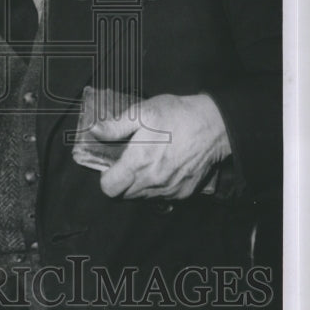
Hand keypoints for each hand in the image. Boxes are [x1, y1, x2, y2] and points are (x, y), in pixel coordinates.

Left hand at [94, 93, 230, 199]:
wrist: (215, 126)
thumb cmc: (177, 116)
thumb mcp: (143, 112)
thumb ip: (116, 125)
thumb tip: (94, 131)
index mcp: (138, 164)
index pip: (109, 189)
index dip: (106, 178)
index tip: (112, 165)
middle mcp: (152, 183)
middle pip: (124, 195)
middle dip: (122, 181)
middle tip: (129, 161)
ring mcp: (169, 191)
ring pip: (142, 198)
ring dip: (139, 185)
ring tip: (147, 163)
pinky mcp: (184, 193)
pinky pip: (162, 198)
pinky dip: (157, 188)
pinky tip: (163, 168)